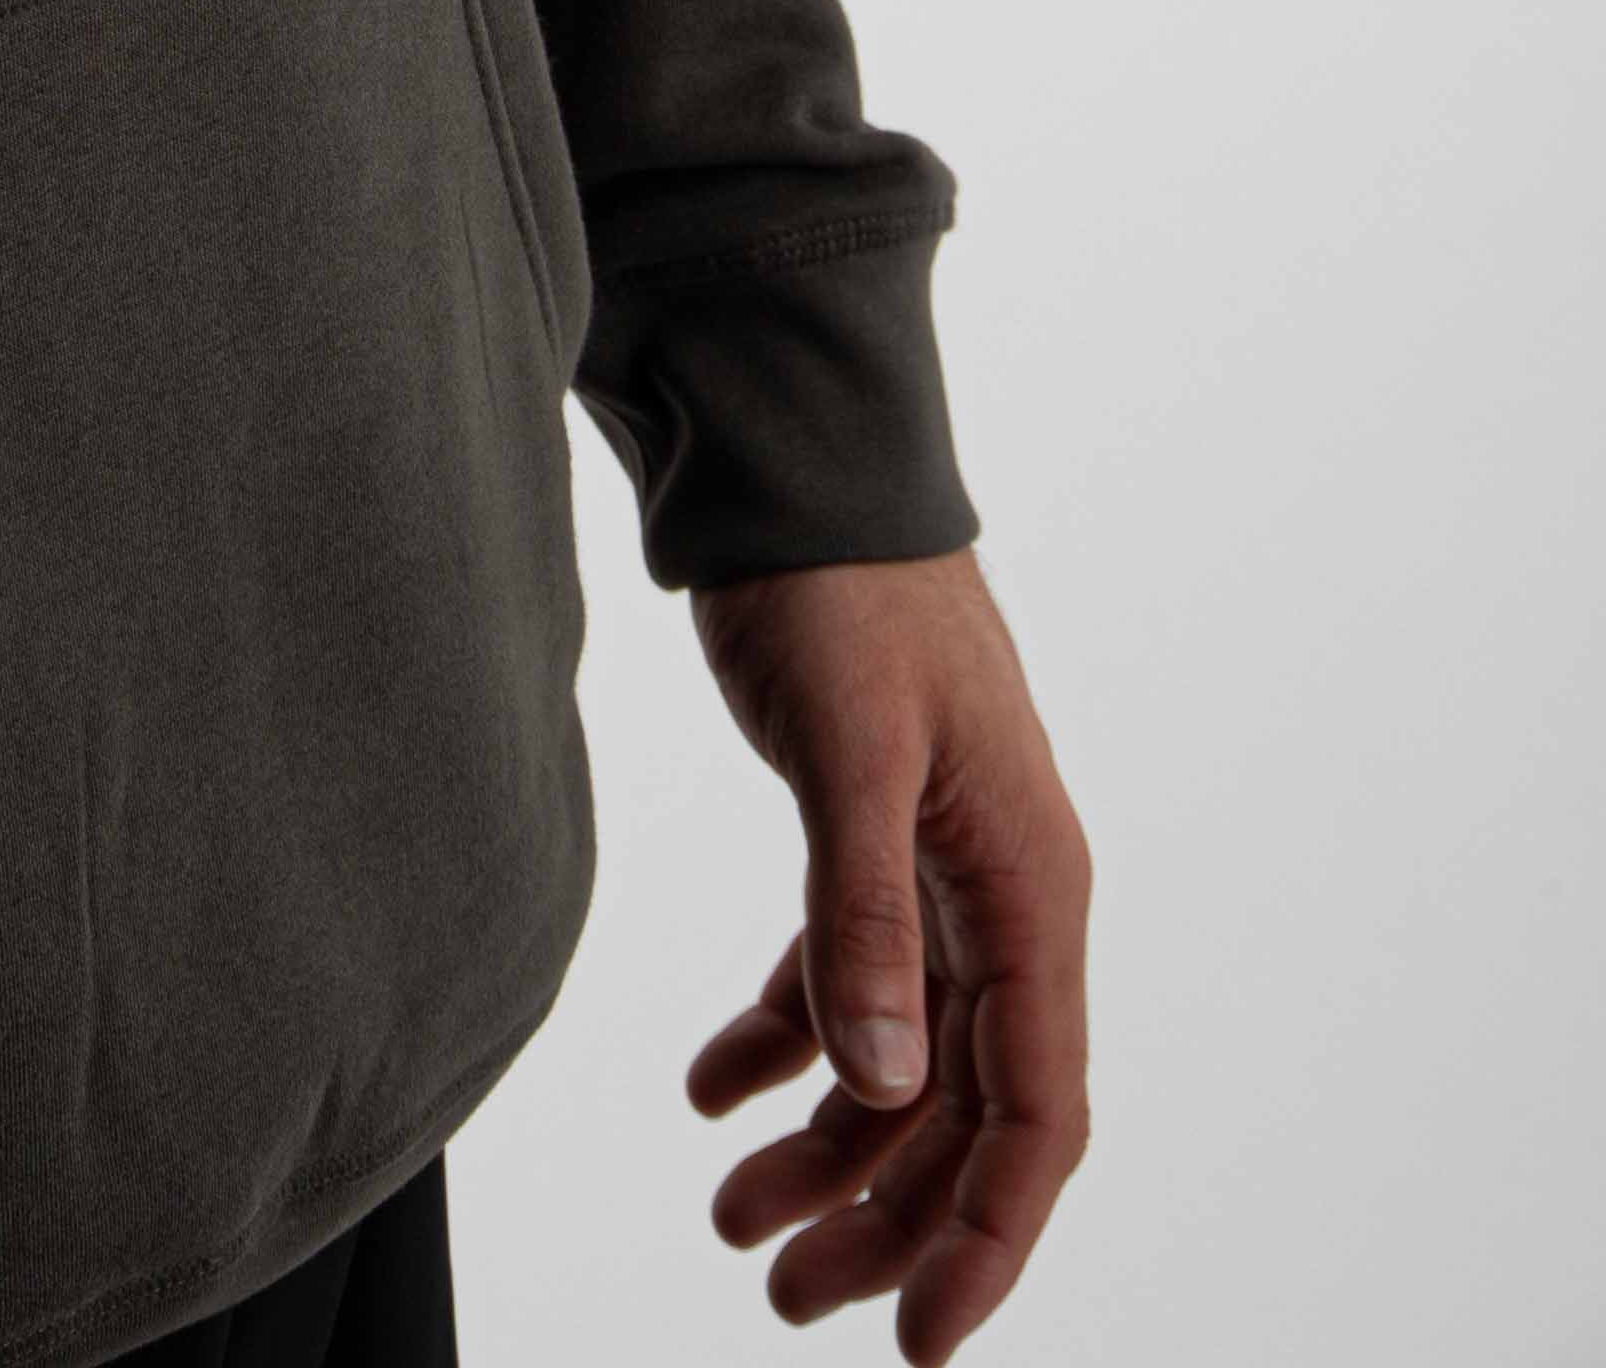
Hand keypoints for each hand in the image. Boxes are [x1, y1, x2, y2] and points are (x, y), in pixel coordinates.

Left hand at [684, 547, 1089, 1352]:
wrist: (798, 464)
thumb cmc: (840, 588)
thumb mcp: (850, 749)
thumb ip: (865, 914)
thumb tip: (883, 1083)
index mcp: (1031, 888)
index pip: (1036, 1112)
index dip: (986, 1237)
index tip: (920, 1340)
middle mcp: (1004, 895)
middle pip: (961, 1108)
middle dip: (882, 1216)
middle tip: (781, 1293)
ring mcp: (940, 868)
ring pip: (902, 1059)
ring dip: (826, 1145)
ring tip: (731, 1218)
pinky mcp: (870, 835)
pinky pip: (846, 978)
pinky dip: (782, 1043)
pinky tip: (708, 1090)